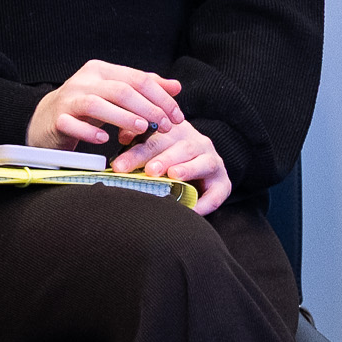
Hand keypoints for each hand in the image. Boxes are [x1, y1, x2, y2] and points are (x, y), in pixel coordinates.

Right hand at [31, 59, 186, 152]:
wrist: (46, 120)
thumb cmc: (87, 108)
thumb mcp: (115, 95)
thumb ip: (144, 89)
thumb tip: (176, 86)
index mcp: (101, 71)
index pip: (137, 79)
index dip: (161, 97)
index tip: (177, 117)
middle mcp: (84, 80)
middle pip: (121, 90)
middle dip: (148, 109)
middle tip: (165, 127)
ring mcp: (68, 99)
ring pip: (97, 104)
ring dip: (123, 117)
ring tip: (142, 130)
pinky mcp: (56, 119)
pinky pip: (72, 123)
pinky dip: (89, 131)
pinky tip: (104, 140)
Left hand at [112, 117, 232, 214]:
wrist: (205, 167)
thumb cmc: (169, 158)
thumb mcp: (153, 147)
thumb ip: (137, 142)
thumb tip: (122, 137)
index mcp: (174, 132)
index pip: (154, 139)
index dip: (136, 152)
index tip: (119, 166)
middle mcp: (195, 142)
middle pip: (178, 148)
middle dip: (162, 159)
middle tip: (149, 170)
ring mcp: (211, 160)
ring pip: (202, 162)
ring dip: (188, 169)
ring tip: (174, 175)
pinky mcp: (223, 182)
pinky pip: (217, 193)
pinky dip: (205, 202)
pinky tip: (192, 209)